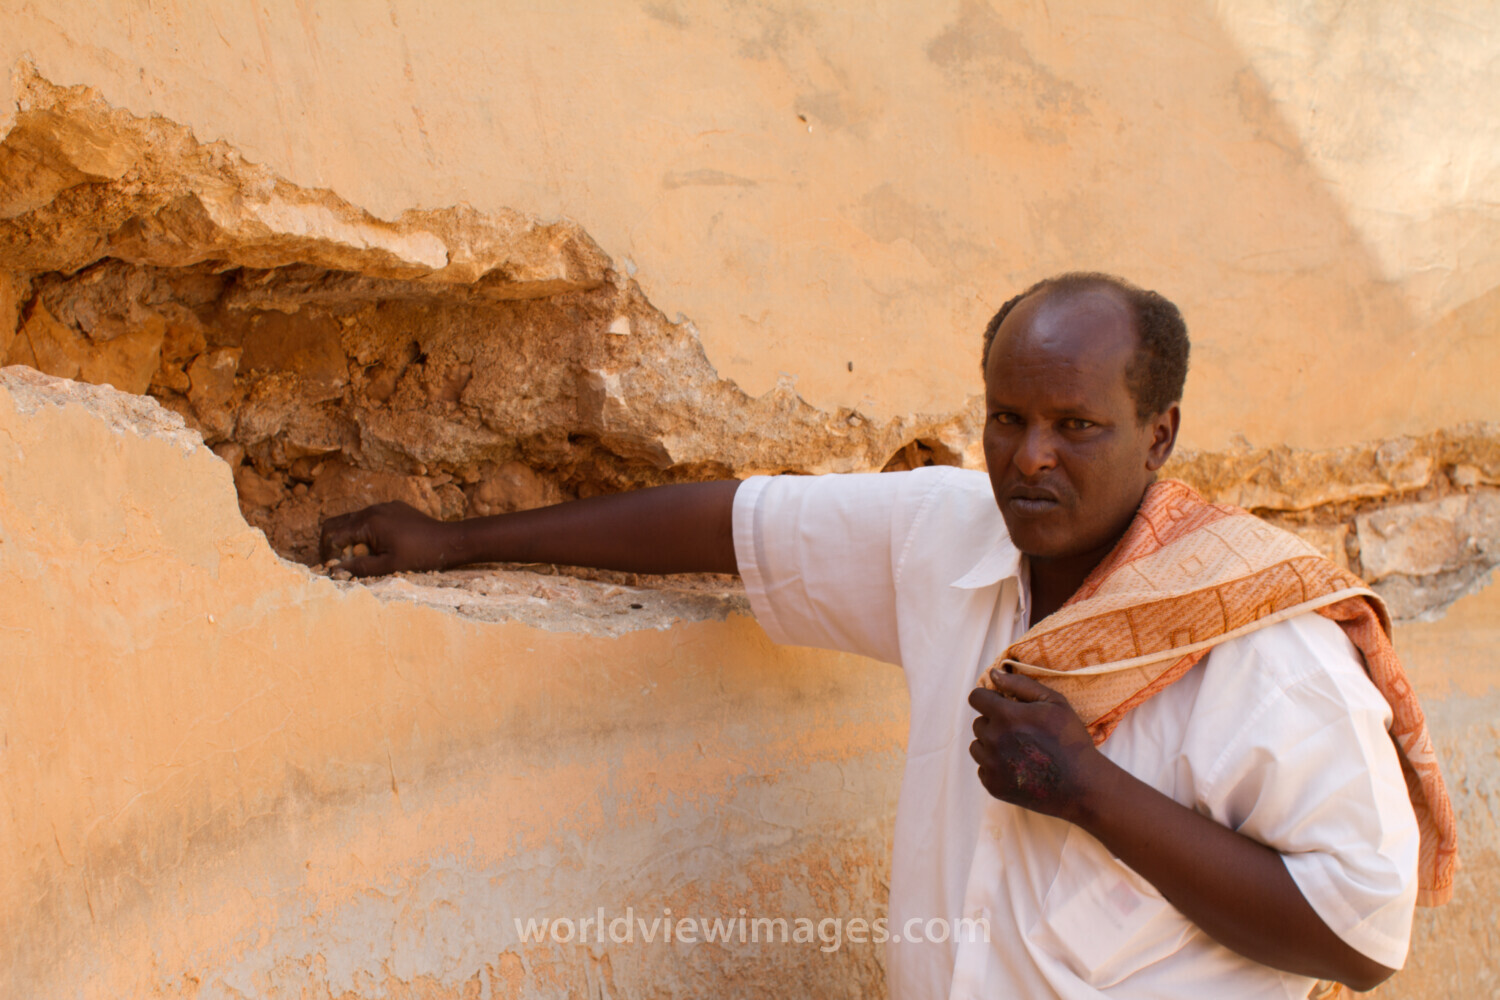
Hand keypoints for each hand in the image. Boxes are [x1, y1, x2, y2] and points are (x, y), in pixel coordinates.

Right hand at [318, 501, 460, 576]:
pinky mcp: (394, 508)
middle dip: (332, 542)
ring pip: (352, 519)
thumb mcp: (389, 566)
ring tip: (358, 556)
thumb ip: (359, 567)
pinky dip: (364, 530)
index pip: (332, 534)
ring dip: (348, 537)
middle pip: (336, 522)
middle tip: (339, 561)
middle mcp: (373, 509)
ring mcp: (384, 506)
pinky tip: (377, 546)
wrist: (450, 540)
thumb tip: (334, 570)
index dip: (327, 552)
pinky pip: (370, 516)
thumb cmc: (421, 555)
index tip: (334, 566)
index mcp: (368, 522)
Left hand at [968, 669, 1108, 822]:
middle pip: (978, 723)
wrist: (1081, 785)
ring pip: (977, 745)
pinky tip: (1019, 767)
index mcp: (1006, 716)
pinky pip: (983, 767)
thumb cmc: (1070, 739)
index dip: (989, 698)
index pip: (976, 698)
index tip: (1002, 705)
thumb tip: (993, 673)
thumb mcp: (1054, 702)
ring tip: (1020, 750)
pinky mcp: (993, 785)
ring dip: (992, 744)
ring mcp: (991, 765)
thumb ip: (1021, 684)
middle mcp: (993, 740)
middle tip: (1022, 732)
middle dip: (995, 723)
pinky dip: (996, 766)